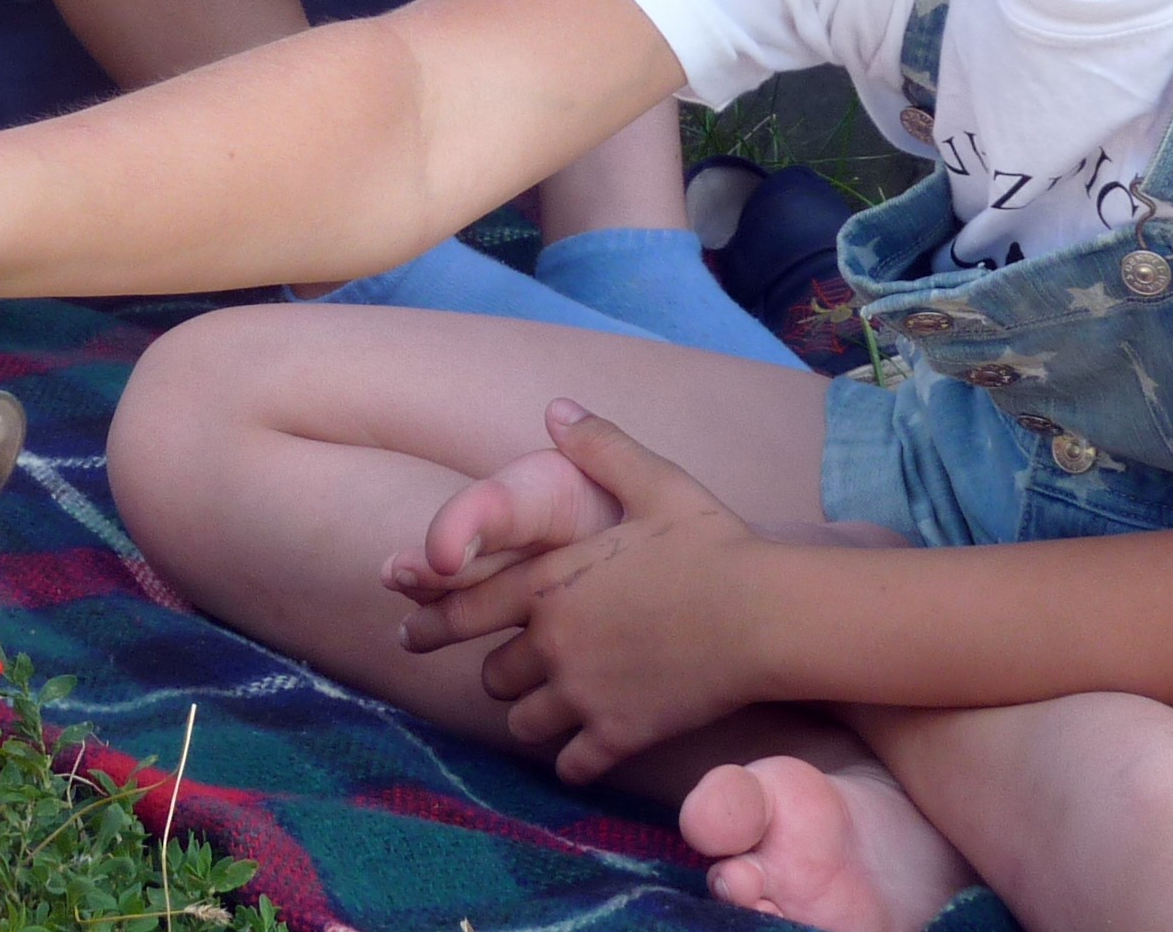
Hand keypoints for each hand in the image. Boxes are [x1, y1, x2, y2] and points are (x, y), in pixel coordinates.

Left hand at [396, 400, 766, 781]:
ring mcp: (583, 692)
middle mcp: (553, 641)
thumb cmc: (711, 543)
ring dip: (529, 717)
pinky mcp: (619, 732)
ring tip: (543, 712)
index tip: (409, 634)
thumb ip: (599, 446)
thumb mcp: (654, 481)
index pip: (463, 607)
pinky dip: (571, 764)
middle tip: (505, 675)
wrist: (764, 614)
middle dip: (497, 673)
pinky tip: (579, 759)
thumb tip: (556, 408)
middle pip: (492, 674)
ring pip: (522, 722)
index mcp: (549, 583)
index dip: (431, 621)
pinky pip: (573, 764)